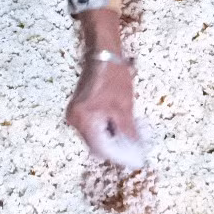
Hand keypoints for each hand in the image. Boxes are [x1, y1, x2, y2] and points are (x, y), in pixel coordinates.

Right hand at [66, 10, 145, 167]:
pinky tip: (123, 128)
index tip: (137, 159)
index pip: (102, 149)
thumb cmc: (114, 77)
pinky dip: (109, 130)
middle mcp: (75, 121)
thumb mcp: (124, 108)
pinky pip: (94, 128)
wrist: (103, 53)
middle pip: (98, 146)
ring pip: (97, 138)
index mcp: (84, 120)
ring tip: (134, 138)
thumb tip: (136, 154)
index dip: (120, 156)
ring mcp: (76, 116)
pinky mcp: (80, 111)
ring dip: (114, 140)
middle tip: (138, 149)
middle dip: (118, 149)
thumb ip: (128, 133)